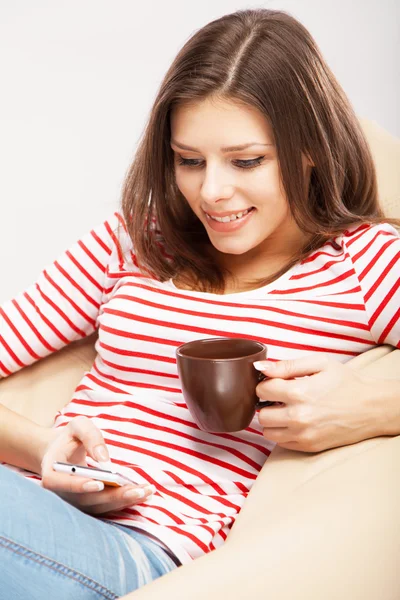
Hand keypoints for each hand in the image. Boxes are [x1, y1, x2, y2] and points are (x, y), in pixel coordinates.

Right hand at [40, 415, 153, 513]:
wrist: (64, 451)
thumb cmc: (71, 437)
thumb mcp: (78, 426)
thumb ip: (90, 436)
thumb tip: (105, 459)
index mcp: (52, 473)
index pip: (61, 484)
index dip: (79, 486)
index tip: (99, 483)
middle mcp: (62, 494)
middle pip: (87, 500)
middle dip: (114, 496)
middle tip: (139, 490)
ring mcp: (75, 502)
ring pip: (100, 507)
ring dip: (124, 501)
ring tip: (147, 491)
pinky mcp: (89, 505)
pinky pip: (107, 507)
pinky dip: (125, 502)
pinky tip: (143, 494)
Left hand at [254, 354, 383, 452]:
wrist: (371, 407)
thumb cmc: (345, 382)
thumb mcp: (319, 363)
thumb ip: (287, 365)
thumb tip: (260, 368)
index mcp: (299, 392)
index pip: (261, 390)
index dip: (267, 384)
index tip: (277, 383)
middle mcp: (298, 416)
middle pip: (261, 414)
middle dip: (267, 404)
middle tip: (280, 397)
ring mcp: (303, 434)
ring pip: (267, 431)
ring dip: (273, 420)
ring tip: (287, 410)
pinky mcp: (309, 446)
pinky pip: (280, 443)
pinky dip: (283, 432)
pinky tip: (295, 421)